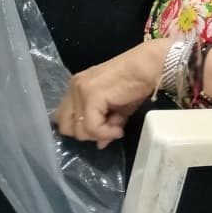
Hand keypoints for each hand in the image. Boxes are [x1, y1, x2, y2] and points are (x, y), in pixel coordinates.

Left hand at [54, 40, 169, 148]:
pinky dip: (106, 132)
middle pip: (65, 126)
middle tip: (107, 130)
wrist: (147, 68)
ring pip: (79, 130)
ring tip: (116, 126)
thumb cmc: (134, 84)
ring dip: (99, 134)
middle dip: (87, 134)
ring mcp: (81, 89)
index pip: (65, 118)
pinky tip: (119, 128)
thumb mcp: (116, 110)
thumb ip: (104, 125)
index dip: (83, 129)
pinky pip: (92, 126)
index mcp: (77, 87)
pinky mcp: (91, 95)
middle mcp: (74, 86)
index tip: (103, 129)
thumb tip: (100, 145)